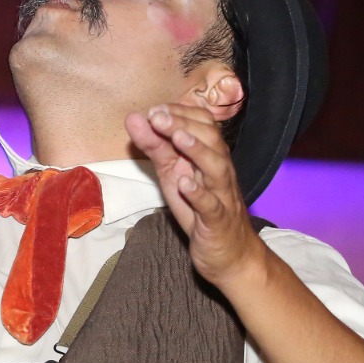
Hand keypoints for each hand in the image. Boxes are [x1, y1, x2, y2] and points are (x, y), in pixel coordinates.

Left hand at [125, 104, 261, 285]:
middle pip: (211, 140)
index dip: (180, 113)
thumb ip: (155, 146)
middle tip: (157, 116)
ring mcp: (221, 196)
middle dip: (183, 124)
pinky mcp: (217, 222)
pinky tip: (185, 184)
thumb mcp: (172, 173)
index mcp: (209, 156)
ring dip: (197, 150)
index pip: (203, 124)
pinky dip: (199, 194)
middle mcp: (219, 171)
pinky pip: (212, 206)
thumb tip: (134, 118)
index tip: (155, 108)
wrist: (229, 254)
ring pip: (216, 168)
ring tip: (177, 137)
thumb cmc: (199, 208)